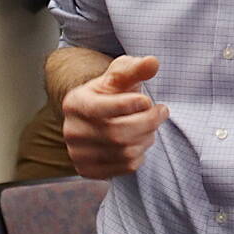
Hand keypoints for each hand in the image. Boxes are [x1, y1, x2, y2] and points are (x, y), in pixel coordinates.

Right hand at [60, 54, 167, 178]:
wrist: (97, 118)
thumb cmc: (111, 93)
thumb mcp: (119, 76)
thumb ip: (135, 68)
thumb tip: (153, 63)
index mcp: (75, 103)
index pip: (102, 108)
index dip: (130, 105)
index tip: (146, 100)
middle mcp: (72, 131)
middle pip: (117, 134)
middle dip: (148, 122)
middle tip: (162, 112)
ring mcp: (78, 154)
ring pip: (125, 152)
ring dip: (147, 138)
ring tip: (150, 126)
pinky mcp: (89, 170)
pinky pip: (126, 167)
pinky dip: (140, 154)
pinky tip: (139, 141)